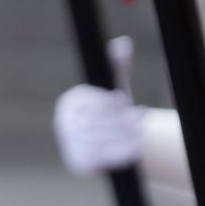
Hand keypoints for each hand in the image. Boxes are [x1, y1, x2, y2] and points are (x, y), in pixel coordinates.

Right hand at [53, 37, 143, 176]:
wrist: (110, 143)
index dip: (109, 101)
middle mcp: (63, 122)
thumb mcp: (116, 87)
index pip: (89, 101)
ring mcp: (68, 143)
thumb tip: (122, 42)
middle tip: (141, 121)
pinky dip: (119, 154)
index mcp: (70, 101)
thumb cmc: (113, 112)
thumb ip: (117, 65)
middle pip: (95, 121)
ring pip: (100, 140)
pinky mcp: (77, 162)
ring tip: (141, 135)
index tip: (126, 100)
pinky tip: (134, 150)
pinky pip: (100, 158)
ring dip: (124, 138)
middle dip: (121, 121)